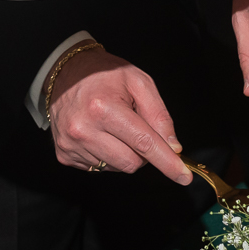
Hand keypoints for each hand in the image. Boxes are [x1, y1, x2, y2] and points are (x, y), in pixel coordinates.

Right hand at [48, 48, 191, 184]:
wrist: (65, 72)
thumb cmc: (104, 74)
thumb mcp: (138, 81)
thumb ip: (159, 115)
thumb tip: (172, 148)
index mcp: (103, 108)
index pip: (143, 143)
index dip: (167, 162)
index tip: (183, 176)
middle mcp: (83, 129)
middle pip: (132, 163)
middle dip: (142, 153)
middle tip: (136, 129)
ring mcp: (71, 144)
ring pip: (116, 168)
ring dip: (123, 153)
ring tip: (113, 127)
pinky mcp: (64, 154)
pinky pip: (99, 168)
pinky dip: (106, 155)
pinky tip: (99, 134)